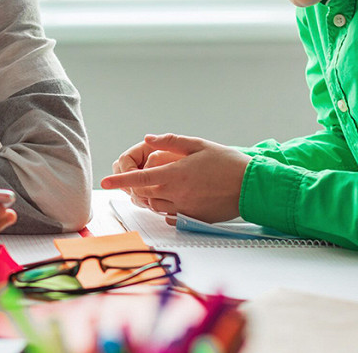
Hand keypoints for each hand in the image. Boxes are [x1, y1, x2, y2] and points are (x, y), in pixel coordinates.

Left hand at [99, 133, 249, 221]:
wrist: (252, 187)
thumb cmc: (227, 162)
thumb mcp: (198, 144)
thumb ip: (170, 141)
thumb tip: (147, 139)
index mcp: (175, 174)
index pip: (139, 179)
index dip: (120, 180)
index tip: (105, 181)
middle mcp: (176, 194)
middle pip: (144, 194)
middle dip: (136, 188)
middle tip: (138, 177)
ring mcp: (184, 209)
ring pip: (155, 206)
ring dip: (149, 197)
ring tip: (156, 186)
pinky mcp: (193, 219)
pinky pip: (170, 216)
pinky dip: (165, 207)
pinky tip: (173, 197)